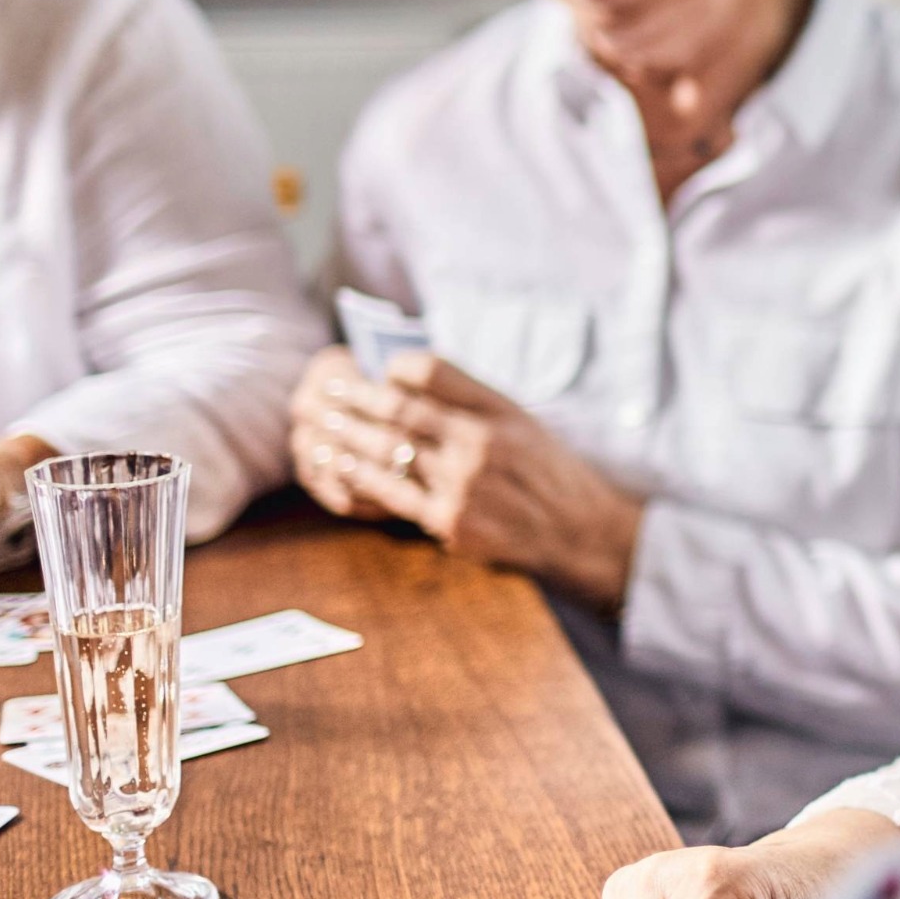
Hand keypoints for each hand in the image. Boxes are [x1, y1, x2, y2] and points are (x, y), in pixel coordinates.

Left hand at [306, 350, 646, 609]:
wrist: (577, 531)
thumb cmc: (546, 473)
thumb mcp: (522, 423)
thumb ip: (472, 404)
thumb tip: (409, 382)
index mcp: (500, 409)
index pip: (434, 370)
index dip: (398, 367)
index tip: (380, 371)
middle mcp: (481, 441)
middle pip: (400, 408)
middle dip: (355, 397)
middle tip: (327, 389)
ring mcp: (464, 483)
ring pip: (387, 449)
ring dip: (347, 433)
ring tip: (322, 422)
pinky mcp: (450, 521)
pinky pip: (390, 493)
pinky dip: (359, 477)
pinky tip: (339, 465)